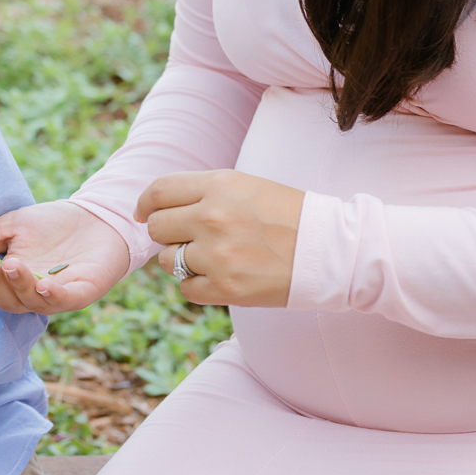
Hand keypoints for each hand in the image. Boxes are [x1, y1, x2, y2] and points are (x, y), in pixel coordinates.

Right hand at [0, 201, 129, 314]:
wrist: (99, 217)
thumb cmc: (54, 225)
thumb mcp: (12, 225)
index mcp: (13, 281)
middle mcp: (32, 293)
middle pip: (6, 301)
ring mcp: (58, 295)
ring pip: (31, 302)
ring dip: (18, 286)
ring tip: (11, 264)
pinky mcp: (83, 292)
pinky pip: (64, 300)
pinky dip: (51, 295)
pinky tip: (42, 283)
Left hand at [137, 170, 304, 307]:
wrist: (330, 250)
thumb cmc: (286, 215)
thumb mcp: (244, 186)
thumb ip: (200, 192)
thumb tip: (151, 208)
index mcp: (218, 186)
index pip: (158, 192)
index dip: (146, 204)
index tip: (144, 214)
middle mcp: (212, 217)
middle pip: (157, 227)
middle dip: (167, 234)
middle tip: (189, 238)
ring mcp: (217, 254)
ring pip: (167, 260)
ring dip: (182, 261)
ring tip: (213, 257)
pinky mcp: (226, 287)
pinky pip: (186, 288)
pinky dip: (198, 285)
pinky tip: (221, 276)